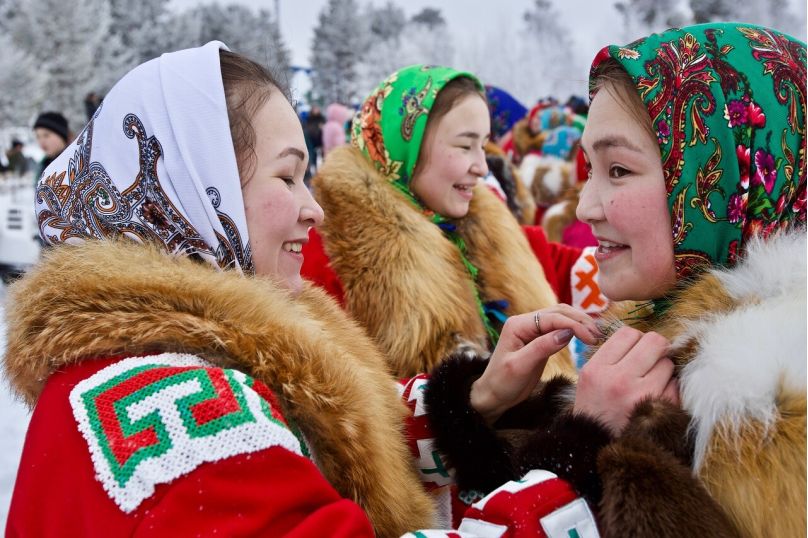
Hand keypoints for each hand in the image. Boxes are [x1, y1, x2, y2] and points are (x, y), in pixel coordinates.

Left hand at [470, 305, 600, 423]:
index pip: (552, 318)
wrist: (493, 395)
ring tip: (596, 335)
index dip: (574, 325)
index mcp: (517, 325)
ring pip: (561, 317)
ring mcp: (532, 329)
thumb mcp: (520, 367)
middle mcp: (525, 322)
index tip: (592, 338)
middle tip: (599, 336)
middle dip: (580, 321)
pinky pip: (559, 328)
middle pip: (559, 312)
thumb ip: (542, 348)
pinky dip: (574, 330)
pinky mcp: (539, 339)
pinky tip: (585, 336)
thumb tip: (566, 333)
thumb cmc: (502, 382)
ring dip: (579, 323)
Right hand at [573, 326, 678, 433]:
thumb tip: (641, 337)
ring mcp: (642, 396)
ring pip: (668, 363)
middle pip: (654, 341)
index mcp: (597, 369)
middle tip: (650, 359)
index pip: (628, 333)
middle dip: (655, 347)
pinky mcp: (660, 410)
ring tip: (650, 381)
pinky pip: (675, 384)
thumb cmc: (595, 409)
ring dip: (662, 369)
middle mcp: (618, 380)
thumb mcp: (589, 378)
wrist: (596, 447)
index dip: (635, 338)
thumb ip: (610, 356)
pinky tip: (655, 396)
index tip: (634, 350)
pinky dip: (668, 387)